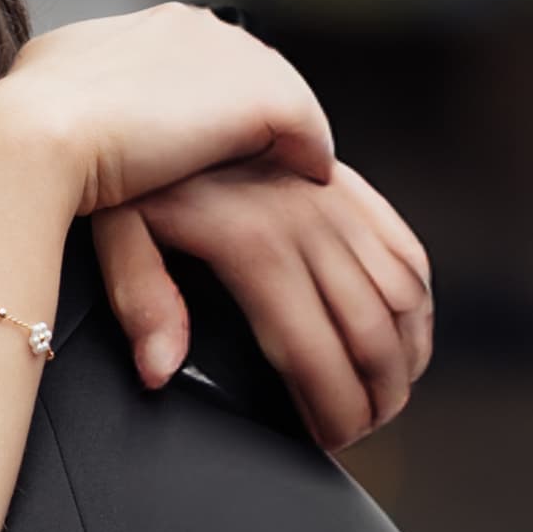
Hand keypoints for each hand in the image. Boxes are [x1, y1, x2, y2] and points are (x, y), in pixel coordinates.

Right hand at [0, 4, 332, 217]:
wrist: (28, 141)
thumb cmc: (16, 134)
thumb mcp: (40, 99)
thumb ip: (71, 99)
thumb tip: (61, 117)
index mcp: (136, 26)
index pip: (193, 56)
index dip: (205, 98)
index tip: (209, 136)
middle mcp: (187, 25)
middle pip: (243, 67)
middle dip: (252, 111)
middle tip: (269, 157)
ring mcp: (225, 55)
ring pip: (278, 92)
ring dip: (285, 132)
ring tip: (293, 171)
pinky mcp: (258, 96)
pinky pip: (304, 126)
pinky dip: (310, 152)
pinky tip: (309, 179)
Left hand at [101, 158, 434, 450]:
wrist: (152, 92)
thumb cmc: (130, 168)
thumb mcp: (114, 231)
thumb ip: (140, 302)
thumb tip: (161, 369)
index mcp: (255, 246)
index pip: (314, 352)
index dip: (332, 409)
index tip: (329, 439)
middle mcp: (309, 223)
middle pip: (370, 335)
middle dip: (375, 399)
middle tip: (360, 430)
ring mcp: (336, 202)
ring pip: (403, 297)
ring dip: (405, 358)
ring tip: (386, 397)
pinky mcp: (349, 187)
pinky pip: (406, 253)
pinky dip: (417, 304)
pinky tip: (404, 338)